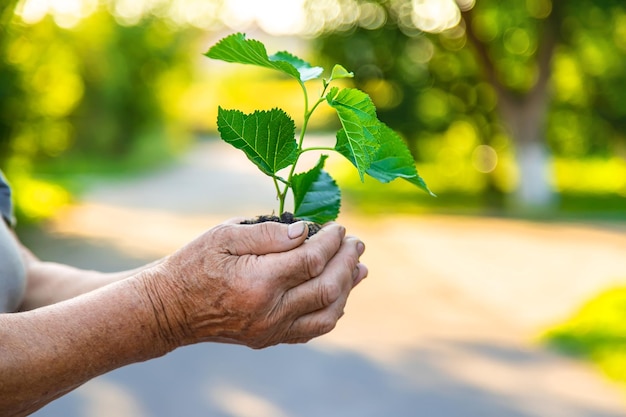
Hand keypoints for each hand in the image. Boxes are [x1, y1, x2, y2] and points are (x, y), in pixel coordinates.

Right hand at [136, 220, 366, 349]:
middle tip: (357, 243)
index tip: (339, 227)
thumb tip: (306, 231)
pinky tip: (340, 294)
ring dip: (347, 289)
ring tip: (359, 268)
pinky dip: (332, 311)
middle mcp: (270, 311)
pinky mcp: (269, 338)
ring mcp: (271, 330)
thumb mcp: (224, 235)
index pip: (311, 260)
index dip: (332, 242)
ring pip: (327, 314)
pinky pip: (312, 329)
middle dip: (347, 262)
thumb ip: (269, 233)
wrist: (170, 308)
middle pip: (326, 288)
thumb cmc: (195, 264)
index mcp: (258, 281)